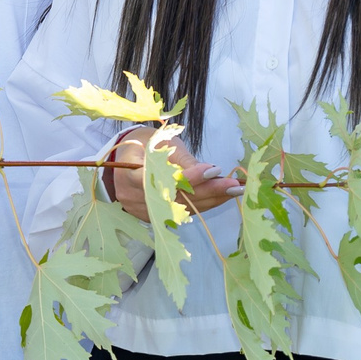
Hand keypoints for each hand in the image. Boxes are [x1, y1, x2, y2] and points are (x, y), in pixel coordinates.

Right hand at [105, 130, 238, 219]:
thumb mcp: (161, 143)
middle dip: (207, 190)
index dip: (188, 178)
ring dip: (210, 200)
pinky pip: (181, 212)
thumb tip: (211, 173)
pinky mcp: (152, 216)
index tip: (213, 170)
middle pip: (175, 197)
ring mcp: (141, 209)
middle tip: (233, 184)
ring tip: (234, 190)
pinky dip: (202, 204)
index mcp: (128, 173)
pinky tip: (221, 197)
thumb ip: (183, 160)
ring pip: (180, 208)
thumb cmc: (145, 145)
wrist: (126, 158)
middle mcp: (131, 196)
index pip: (161, 179)